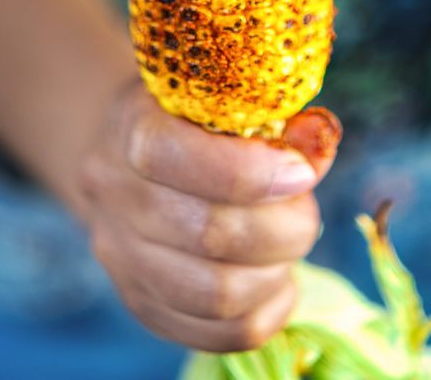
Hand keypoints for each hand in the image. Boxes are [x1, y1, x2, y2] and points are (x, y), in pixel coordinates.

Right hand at [78, 78, 338, 351]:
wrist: (125, 152)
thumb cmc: (188, 115)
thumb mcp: (221, 95)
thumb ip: (272, 117)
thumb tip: (316, 146)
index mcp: (130, 127)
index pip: (170, 155)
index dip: (247, 171)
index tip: (300, 173)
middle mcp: (114, 195)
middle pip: (207, 234)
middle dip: (282, 227)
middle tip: (305, 210)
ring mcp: (122, 257)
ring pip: (215, 295)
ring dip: (276, 273)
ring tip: (290, 244)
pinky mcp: (141, 302)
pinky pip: (218, 334)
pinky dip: (267, 312)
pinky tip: (279, 280)